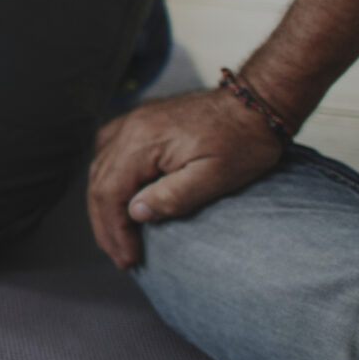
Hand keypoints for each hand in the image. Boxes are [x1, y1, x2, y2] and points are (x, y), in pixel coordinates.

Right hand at [86, 87, 285, 268]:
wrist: (259, 101)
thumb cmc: (244, 139)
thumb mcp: (215, 177)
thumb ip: (172, 197)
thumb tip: (135, 213)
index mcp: (143, 142)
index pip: (110, 194)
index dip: (114, 231)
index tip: (128, 258)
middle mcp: (131, 128)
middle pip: (100, 184)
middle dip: (106, 225)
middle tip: (121, 256)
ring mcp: (135, 121)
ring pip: (101, 168)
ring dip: (105, 205)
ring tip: (116, 234)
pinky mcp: (144, 120)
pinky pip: (109, 149)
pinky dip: (107, 176)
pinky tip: (114, 191)